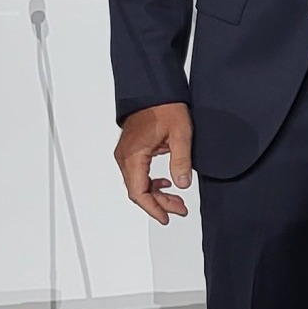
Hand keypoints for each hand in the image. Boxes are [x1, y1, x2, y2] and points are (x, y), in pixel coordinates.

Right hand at [115, 102, 194, 223]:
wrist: (154, 91)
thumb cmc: (165, 107)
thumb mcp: (181, 134)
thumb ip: (181, 161)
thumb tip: (182, 185)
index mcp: (134, 155)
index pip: (139, 192)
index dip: (153, 208)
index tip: (166, 217)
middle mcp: (125, 157)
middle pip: (138, 191)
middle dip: (159, 204)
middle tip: (180, 209)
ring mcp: (125, 154)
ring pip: (138, 183)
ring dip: (156, 194)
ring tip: (177, 200)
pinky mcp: (131, 150)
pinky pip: (137, 173)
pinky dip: (151, 183)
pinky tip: (165, 184)